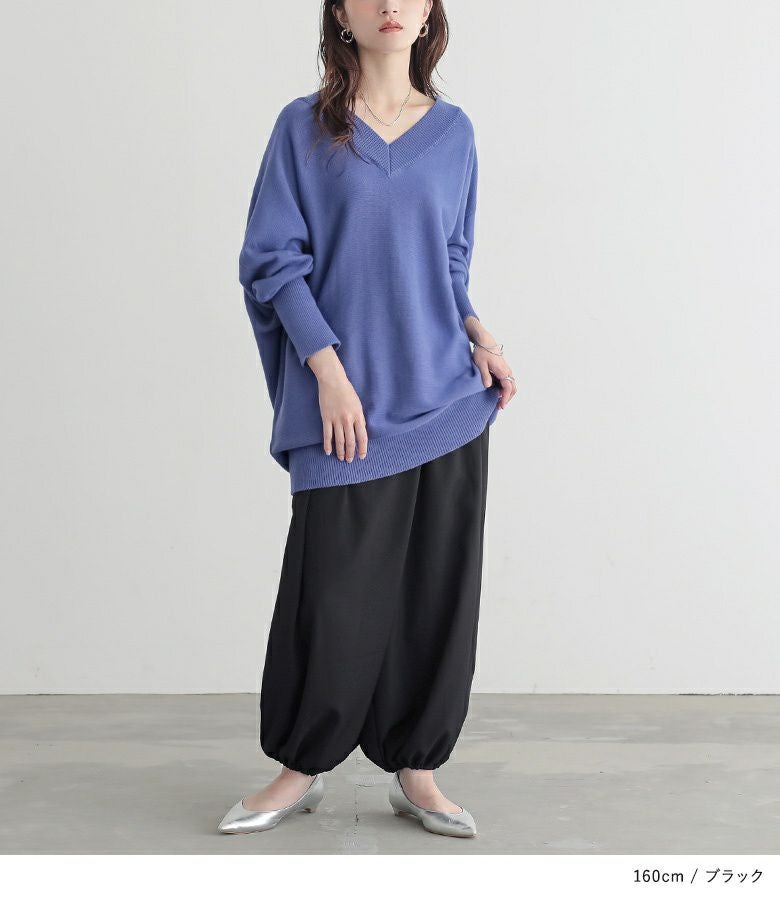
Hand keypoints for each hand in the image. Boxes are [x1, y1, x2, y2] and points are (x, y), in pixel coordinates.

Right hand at [307, 347, 367, 461]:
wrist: (333, 381)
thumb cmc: (347, 391)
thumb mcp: (357, 404)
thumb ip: (359, 418)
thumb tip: (360, 432)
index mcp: (358, 416)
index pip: (362, 436)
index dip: (362, 448)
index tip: (362, 456)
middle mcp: (348, 419)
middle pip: (350, 441)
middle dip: (351, 453)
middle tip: (349, 460)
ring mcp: (336, 419)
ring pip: (339, 440)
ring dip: (340, 451)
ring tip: (340, 458)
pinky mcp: (326, 418)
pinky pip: (327, 435)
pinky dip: (327, 445)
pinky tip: (328, 451)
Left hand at [464, 323, 516, 410]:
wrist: (485, 341)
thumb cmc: (482, 351)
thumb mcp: (481, 364)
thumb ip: (485, 376)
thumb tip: (488, 386)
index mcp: (502, 371)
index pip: (508, 388)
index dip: (505, 398)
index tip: (501, 405)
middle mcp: (507, 371)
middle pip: (513, 388)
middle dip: (508, 398)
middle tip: (500, 406)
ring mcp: (506, 369)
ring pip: (511, 385)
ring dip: (507, 393)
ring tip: (499, 400)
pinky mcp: (504, 369)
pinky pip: (508, 381)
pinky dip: (505, 388)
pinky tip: (498, 392)